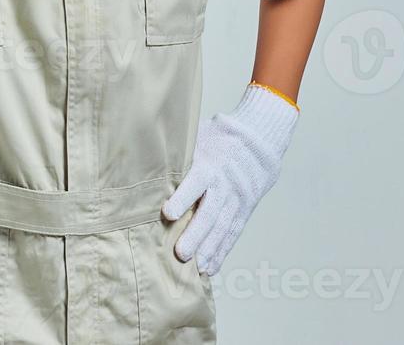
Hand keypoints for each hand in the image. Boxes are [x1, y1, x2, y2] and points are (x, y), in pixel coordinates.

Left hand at [162, 82, 298, 275]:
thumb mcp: (200, 134)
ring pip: (223, 227)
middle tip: (181, 254)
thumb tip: (144, 153)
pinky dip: (222, 251)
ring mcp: (237, 200)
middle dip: (196, 235)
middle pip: (211, 213)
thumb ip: (179, 150)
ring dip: (209, 249)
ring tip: (197, 268)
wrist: (260, 140)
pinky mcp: (244, 210)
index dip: (182, 198)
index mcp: (210, 165)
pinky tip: (211, 267)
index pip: (195, 183)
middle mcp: (225, 185)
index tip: (167, 213)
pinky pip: (233, 233)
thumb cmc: (220, 136)